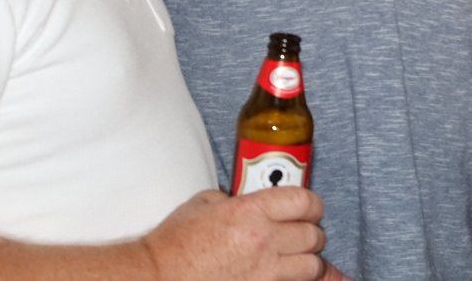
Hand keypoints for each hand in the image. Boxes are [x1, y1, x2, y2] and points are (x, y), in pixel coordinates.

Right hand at [140, 187, 329, 280]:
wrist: (157, 277)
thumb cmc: (174, 243)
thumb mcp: (204, 203)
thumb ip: (235, 199)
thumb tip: (253, 205)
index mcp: (249, 211)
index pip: (304, 201)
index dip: (311, 205)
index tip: (309, 210)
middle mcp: (262, 240)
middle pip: (313, 235)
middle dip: (311, 234)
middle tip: (301, 236)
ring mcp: (263, 272)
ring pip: (312, 267)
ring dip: (309, 262)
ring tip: (297, 261)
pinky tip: (291, 278)